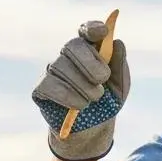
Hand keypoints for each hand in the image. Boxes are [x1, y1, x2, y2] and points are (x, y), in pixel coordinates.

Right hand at [32, 19, 130, 160]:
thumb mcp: (119, 86)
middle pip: (72, 46)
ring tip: (95, 99)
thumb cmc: (107, 104)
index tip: (103, 32)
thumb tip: (118, 43)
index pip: (86, 31)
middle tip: (102, 80)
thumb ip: (119, 66)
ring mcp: (53, 71)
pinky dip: (70, 97)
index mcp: (89, 51)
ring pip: (63, 67)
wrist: (93, 132)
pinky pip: (52, 86)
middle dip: (91, 63)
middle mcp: (68, 57)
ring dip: (84, 86)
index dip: (92, 28)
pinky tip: (81, 105)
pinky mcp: (41, 89)